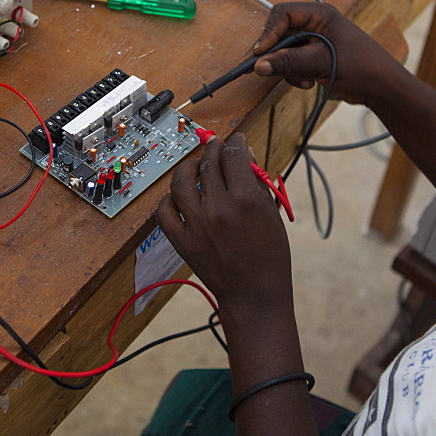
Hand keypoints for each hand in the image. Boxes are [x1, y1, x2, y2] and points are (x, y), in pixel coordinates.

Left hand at [155, 133, 292, 314]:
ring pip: (181, 181)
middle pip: (208, 164)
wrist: (254, 294)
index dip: (235, 142)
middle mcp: (218, 209)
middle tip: (216, 146)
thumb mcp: (271, 214)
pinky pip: (164, 211)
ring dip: (188, 167)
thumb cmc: (270, 255)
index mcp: (246, 201)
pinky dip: (168, 199)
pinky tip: (179, 195)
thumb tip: (245, 155)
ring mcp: (197, 225)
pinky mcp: (182, 241)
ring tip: (195, 165)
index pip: (234, 155)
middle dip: (213, 149)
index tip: (235, 140)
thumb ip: (257, 183)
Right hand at [252, 2, 402, 105]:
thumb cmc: (362, 67)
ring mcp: (315, 41)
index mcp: (320, 14)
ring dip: (288, 68)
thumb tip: (260, 64)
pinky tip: (309, 83)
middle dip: (277, 54)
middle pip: (280, 33)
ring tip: (303, 80)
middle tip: (263, 69)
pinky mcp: (315, 57)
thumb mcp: (321, 63)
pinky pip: (293, 63)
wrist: (382, 87)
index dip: (269, 33)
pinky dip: (295, 74)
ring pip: (284, 51)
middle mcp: (316, 24)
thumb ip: (289, 62)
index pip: (283, 14)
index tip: (260, 53)